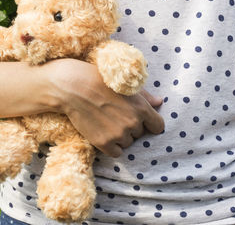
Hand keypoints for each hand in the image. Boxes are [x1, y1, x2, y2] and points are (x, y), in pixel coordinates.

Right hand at [43, 58, 164, 156]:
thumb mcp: (125, 86)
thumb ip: (145, 97)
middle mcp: (133, 123)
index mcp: (142, 108)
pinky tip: (102, 133)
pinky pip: (116, 152)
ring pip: (127, 143)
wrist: (74, 88)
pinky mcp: (104, 143)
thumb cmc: (99, 81)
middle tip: (114, 116)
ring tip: (105, 122)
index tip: (139, 121)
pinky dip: (110, 146)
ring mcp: (119, 134)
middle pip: (140, 134)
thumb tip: (160, 103)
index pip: (158, 126)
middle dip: (130, 127)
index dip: (149, 123)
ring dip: (119, 137)